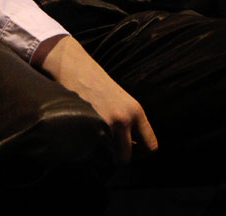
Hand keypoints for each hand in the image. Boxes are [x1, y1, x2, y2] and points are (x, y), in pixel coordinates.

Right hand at [33, 35, 157, 164]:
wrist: (74, 66)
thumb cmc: (96, 83)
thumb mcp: (121, 100)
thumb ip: (130, 123)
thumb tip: (132, 149)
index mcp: (135, 110)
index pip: (150, 147)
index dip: (139, 153)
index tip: (129, 148)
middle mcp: (123, 118)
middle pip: (127, 158)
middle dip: (119, 157)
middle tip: (111, 148)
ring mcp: (104, 122)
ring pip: (108, 157)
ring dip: (103, 155)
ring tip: (97, 141)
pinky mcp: (86, 125)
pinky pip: (93, 151)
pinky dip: (90, 149)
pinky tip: (86, 136)